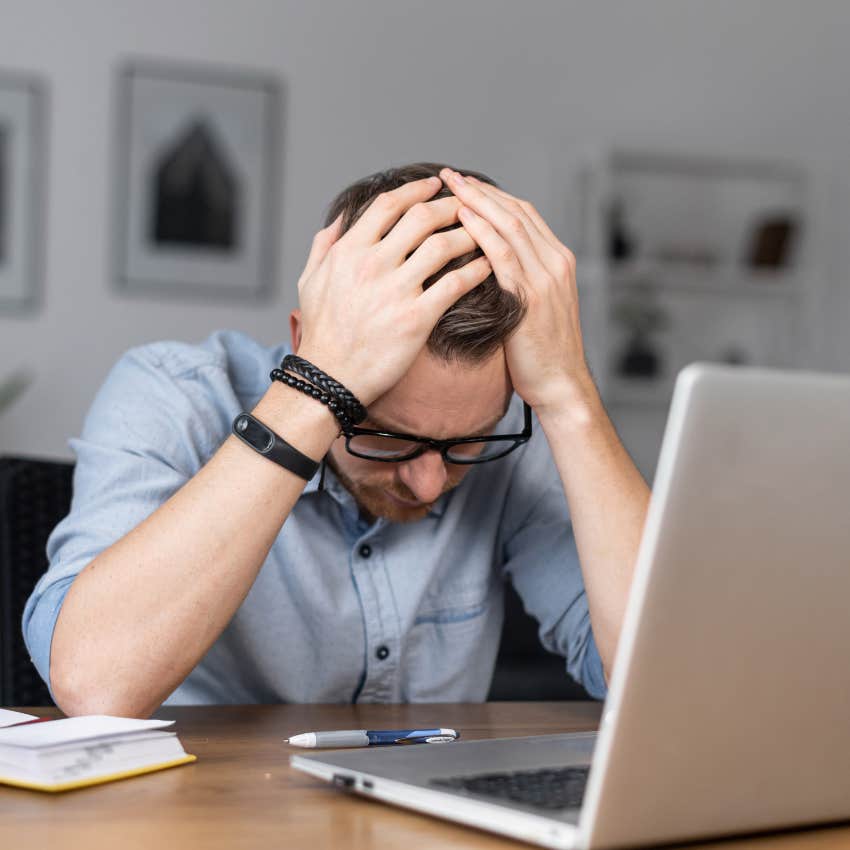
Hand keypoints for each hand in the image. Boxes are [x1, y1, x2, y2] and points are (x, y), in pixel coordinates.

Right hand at [295, 177, 491, 404]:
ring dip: (469, 234)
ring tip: (484, 233)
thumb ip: (324, 245)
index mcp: (348, 251)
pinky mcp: (416, 318)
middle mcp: (372, 265)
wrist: (329, 378)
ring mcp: (395, 291)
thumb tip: (339, 218)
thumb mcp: (310, 281)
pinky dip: (476, 271)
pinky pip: (455, 284)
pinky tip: (486, 267)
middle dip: (450, 206)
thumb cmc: (321, 333)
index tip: (434, 185)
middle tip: (468, 205)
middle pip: (422, 218)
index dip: (416, 190)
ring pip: (443, 246)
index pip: (388, 205)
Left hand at [440, 168, 592, 413]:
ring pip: (510, 226)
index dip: (492, 195)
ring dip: (477, 202)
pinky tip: (461, 219)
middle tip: (449, 175)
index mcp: (558, 261)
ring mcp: (546, 278)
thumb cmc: (540, 353)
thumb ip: (517, 280)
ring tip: (449, 188)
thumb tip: (483, 265)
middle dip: (480, 190)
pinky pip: (503, 256)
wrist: (560, 384)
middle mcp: (556, 263)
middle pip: (516, 211)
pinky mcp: (531, 298)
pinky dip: (482, 233)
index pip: (523, 214)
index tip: (463, 184)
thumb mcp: (533, 306)